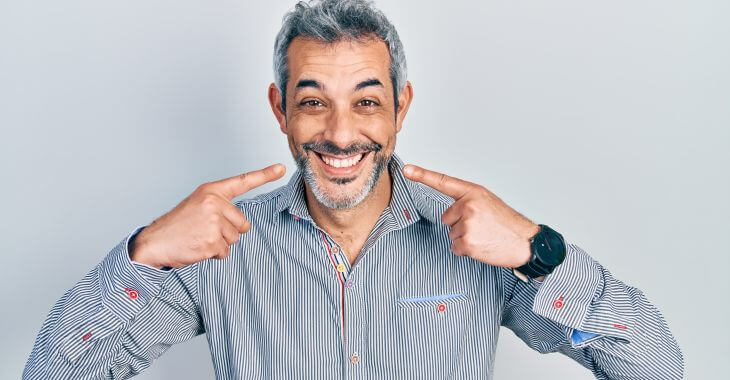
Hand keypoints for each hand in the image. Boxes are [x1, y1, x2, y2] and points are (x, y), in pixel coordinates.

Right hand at [130, 164, 285, 268]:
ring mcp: (214, 222)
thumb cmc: (178, 225)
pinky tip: (198, 247)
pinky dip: (214, 254)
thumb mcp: (198, 206)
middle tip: (205, 230)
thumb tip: (243, 224)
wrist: (155, 242)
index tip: (281, 168)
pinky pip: (225, 252)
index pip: (243, 181)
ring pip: (235, 239)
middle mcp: (214, 203)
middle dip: (229, 231)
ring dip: (220, 244)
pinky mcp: (212, 241)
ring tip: (199, 238)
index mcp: (211, 191)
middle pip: (243, 223)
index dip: (264, 175)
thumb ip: (220, 207)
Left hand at [403, 164, 539, 267]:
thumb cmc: (507, 223)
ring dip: (465, 237)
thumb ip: (467, 202)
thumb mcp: (488, 202)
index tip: (407, 170)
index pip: (443, 182)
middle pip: (447, 217)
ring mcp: (467, 224)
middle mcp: (468, 205)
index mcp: (473, 192)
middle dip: (460, 224)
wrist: (526, 242)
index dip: (422, 175)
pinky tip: (482, 245)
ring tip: (485, 235)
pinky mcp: (468, 243)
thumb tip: (450, 214)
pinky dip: (466, 250)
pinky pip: (455, 247)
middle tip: (482, 226)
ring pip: (451, 233)